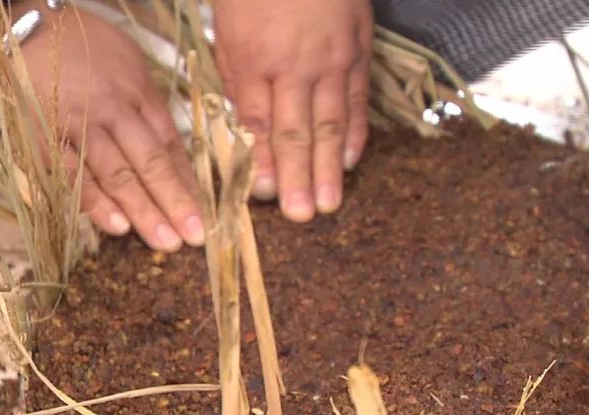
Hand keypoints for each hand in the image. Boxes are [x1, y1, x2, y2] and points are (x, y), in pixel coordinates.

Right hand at [0, 2, 202, 250]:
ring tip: (162, 240)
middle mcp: (114, 113)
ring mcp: (78, 126)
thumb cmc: (82, 48)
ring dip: (142, 210)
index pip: (170, 148)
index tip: (204, 217)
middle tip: (192, 238)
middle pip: (149, 163)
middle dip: (173, 203)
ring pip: (116, 173)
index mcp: (139, 96)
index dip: (188, 185)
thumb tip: (173, 156)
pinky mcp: (44, 138)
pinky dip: (94, 201)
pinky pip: (72, 174)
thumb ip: (150, 111)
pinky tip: (114, 225)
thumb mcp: (130, 68)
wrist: (22, 26)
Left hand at [213, 0, 372, 221]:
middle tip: (301, 217)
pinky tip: (351, 160)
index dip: (261, 164)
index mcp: (254, 58)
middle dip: (297, 179)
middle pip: (295, 132)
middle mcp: (294, 66)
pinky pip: (356, 101)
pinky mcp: (357, 52)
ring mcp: (331, 61)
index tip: (261, 197)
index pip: (257, 124)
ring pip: (329, 124)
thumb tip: (242, 122)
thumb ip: (237, 74)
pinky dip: (354, 133)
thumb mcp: (230, 24)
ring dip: (329, 168)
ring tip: (330, 204)